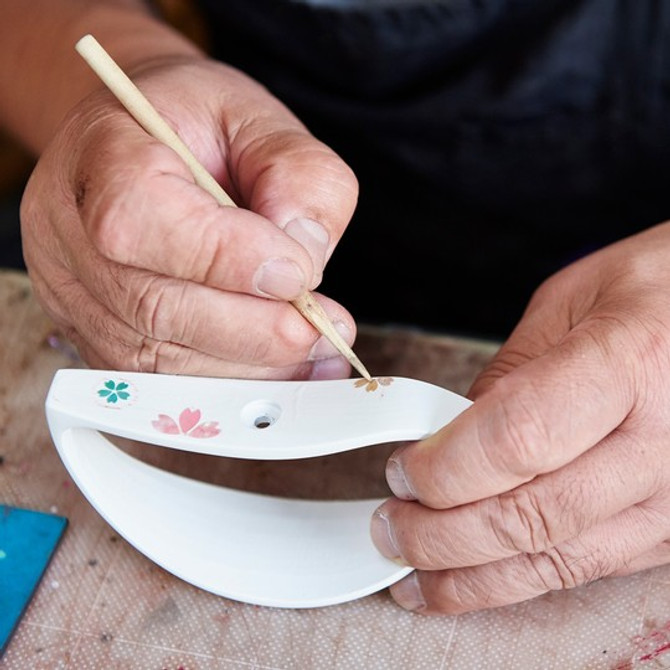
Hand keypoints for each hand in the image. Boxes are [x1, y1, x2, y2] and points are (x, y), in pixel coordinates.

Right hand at [21, 55, 357, 377]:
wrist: (147, 147)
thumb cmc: (199, 129)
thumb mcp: (261, 121)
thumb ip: (298, 177)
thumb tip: (306, 258)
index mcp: (101, 156)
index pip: (139, 219)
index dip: (227, 260)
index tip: (300, 274)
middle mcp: (69, 233)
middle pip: (153, 307)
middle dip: (254, 331)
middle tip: (320, 330)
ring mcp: (75, 293)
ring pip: (158, 358)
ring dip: (248, 365)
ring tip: (311, 348)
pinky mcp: (95, 335)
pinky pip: (160, 382)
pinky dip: (230, 382)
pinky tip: (282, 368)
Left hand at [371, 222, 669, 613]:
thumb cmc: (659, 290)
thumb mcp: (572, 300)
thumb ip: (510, 372)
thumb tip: (451, 437)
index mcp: (629, 363)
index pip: (518, 438)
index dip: (447, 467)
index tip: (401, 472)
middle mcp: (664, 443)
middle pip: (530, 515)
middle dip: (441, 536)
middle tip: (388, 531)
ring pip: (558, 561)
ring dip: (473, 579)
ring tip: (414, 578)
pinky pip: (587, 567)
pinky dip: (520, 580)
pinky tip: (477, 578)